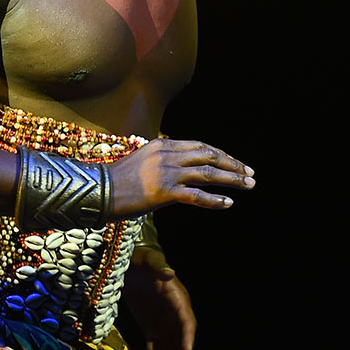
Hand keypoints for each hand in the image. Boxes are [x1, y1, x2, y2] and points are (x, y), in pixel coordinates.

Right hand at [109, 138, 254, 218]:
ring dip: (232, 179)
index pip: (199, 146)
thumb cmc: (117, 181)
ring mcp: (167, 173)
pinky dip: (215, 200)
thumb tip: (179, 166)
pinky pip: (196, 196)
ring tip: (249, 185)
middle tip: (250, 174)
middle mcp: (167, 155)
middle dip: (232, 165)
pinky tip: (229, 204)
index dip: (220, 154)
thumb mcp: (141, 161)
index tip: (235, 162)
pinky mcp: (165, 192)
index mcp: (162, 145)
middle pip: (208, 156)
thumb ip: (161, 160)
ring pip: (208, 174)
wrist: (99, 191)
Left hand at [121, 245, 195, 349]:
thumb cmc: (142, 260)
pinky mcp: (150, 329)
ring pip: (168, 349)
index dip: (188, 336)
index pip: (187, 321)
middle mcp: (174, 315)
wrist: (129, 265)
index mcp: (178, 299)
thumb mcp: (149, 260)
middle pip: (180, 341)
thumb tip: (169, 273)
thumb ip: (158, 267)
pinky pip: (153, 348)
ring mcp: (163, 324)